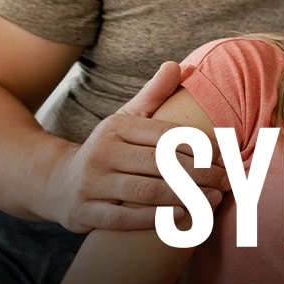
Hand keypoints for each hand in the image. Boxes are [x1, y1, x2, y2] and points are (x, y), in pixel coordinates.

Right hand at [43, 61, 224, 232]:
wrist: (57, 182)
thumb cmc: (108, 149)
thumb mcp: (127, 117)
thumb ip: (154, 94)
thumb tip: (176, 65)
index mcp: (117, 127)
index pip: (167, 135)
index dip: (201, 147)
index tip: (225, 157)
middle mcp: (101, 153)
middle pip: (161, 164)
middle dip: (200, 173)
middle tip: (226, 181)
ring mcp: (91, 184)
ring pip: (145, 192)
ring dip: (186, 197)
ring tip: (214, 199)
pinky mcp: (85, 212)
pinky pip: (125, 218)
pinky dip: (156, 219)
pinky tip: (183, 216)